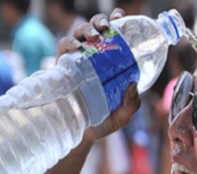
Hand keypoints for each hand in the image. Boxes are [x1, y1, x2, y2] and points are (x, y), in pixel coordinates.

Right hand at [57, 9, 140, 143]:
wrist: (82, 134)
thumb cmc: (105, 122)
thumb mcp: (123, 115)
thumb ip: (131, 105)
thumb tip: (133, 85)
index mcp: (112, 62)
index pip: (115, 35)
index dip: (117, 21)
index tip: (120, 17)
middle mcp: (95, 57)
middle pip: (96, 29)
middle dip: (101, 22)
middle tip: (107, 28)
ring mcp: (78, 60)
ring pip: (80, 33)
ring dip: (86, 28)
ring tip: (94, 36)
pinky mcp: (63, 66)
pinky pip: (63, 47)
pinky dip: (69, 43)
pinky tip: (76, 47)